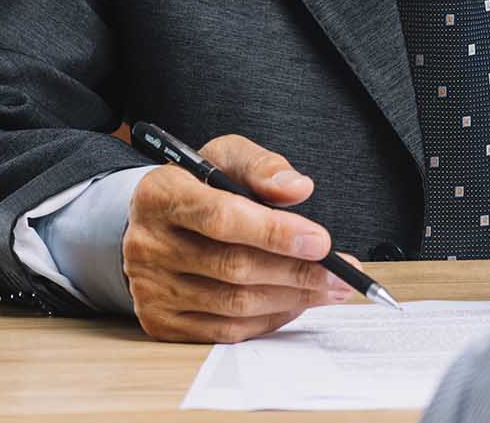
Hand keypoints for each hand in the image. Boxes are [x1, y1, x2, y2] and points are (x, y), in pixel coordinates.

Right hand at [122, 132, 356, 342]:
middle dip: (298, 272)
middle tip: (342, 274)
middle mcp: (148, 245)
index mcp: (161, 195)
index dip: (275, 232)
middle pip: (234, 268)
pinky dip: (269, 320)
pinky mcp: (160, 322)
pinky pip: (225, 331)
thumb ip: (262, 167)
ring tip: (330, 289)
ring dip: (292, 299)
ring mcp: (150, 289)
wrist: (152, 221)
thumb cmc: (197, 185)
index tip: (322, 242)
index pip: (222, 218)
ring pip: (234, 305)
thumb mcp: (225, 158)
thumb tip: (298, 188)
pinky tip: (296, 303)